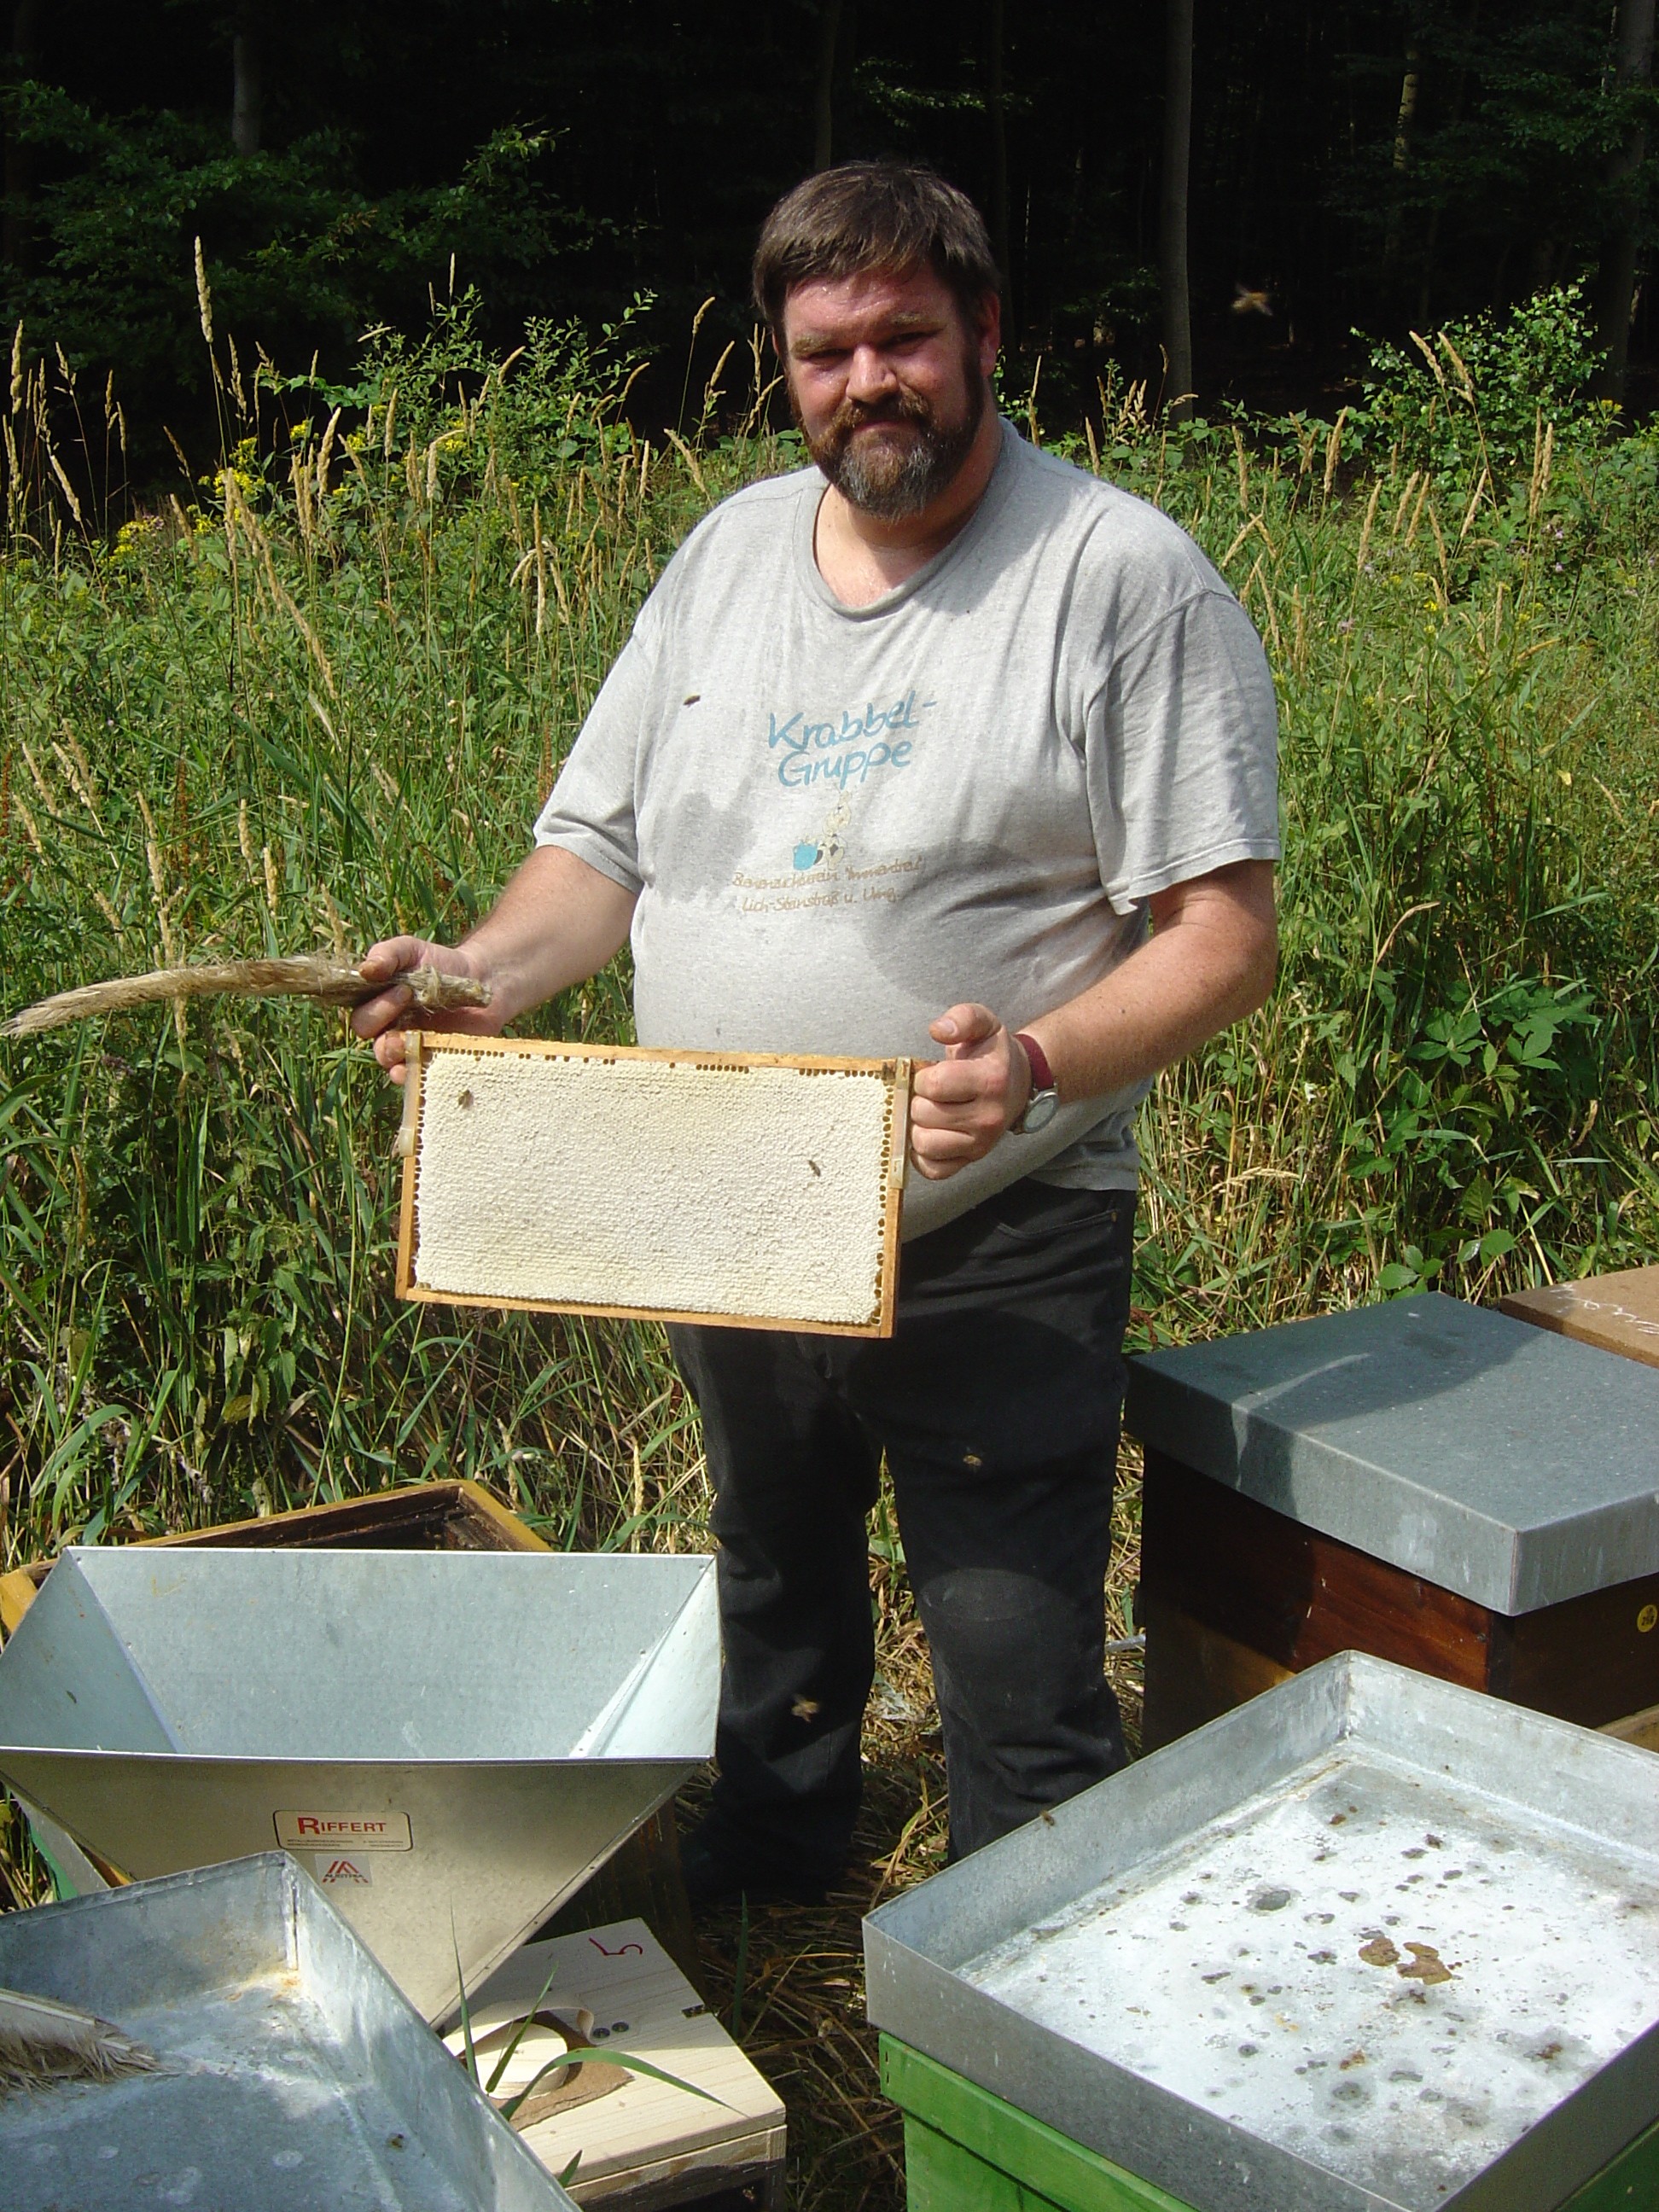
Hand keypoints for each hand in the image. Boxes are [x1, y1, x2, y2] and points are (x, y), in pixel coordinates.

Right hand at [350, 937, 500, 1083]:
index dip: (375, 1007)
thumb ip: (387, 955)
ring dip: (394, 1056)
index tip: (403, 988)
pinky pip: (421, 1077)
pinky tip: (425, 1064)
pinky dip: (419, 1075)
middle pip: (372, 1040)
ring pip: (390, 1063)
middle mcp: (390, 1030)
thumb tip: (365, 969)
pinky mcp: (436, 1061)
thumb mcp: (411, 951)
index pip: (362, 1016)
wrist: (481, 978)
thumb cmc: (439, 964)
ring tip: (408, 1042)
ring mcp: (412, 1049)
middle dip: (383, 1023)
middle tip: (409, 999)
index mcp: (378, 1007)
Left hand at [908, 1003, 1030, 1179]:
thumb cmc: (992, 1053)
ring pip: (924, 1144)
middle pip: (923, 1114)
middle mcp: (989, 1117)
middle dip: (919, 1099)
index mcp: (991, 1081)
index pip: (933, 1085)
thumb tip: (938, 1030)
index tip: (934, 1074)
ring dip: (919, 1126)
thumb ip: (962, 1018)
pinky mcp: (971, 1161)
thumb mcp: (984, 1023)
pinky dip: (924, 1155)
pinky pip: (933, 1170)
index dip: (924, 1077)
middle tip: (933, 1094)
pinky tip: (932, 1133)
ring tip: (931, 1112)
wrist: (1019, 1083)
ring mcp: (981, 1144)